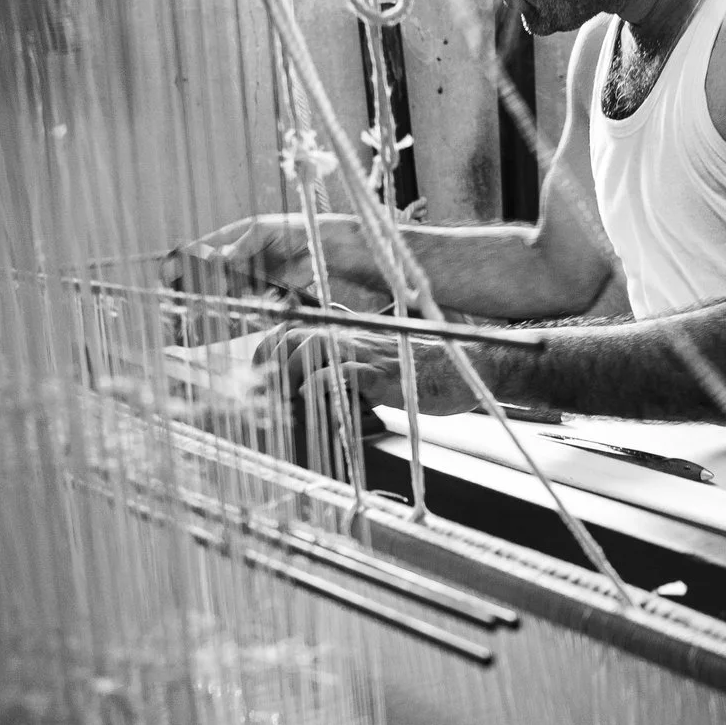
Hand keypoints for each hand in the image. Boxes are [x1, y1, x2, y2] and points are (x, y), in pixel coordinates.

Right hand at [163, 215, 312, 301]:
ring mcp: (246, 278)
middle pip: (206, 274)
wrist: (320, 249)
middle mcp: (234, 260)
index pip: (200, 249)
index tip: (167, 271)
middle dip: (192, 285)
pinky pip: (242, 303)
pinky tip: (225, 314)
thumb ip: (242, 244)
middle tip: (177, 296)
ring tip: (199, 309)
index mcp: (231, 239)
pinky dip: (233, 308)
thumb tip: (219, 259)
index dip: (183, 260)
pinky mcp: (260, 293)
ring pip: (221, 291)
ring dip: (211, 300)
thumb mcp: (262, 230)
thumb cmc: (292, 230)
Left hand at [256, 328, 484, 417]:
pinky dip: (320, 385)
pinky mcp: (384, 375)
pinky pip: (343, 373)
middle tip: (263, 393)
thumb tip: (312, 381)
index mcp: (349, 330)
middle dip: (268, 363)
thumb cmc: (424, 369)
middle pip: (292, 335)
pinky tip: (312, 398)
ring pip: (311, 348)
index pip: (292, 326)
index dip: (266, 347)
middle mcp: (353, 335)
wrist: (468, 368)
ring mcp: (368, 353)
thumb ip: (347, 361)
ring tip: (284, 397)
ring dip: (290, 373)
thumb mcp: (379, 357)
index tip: (256, 373)